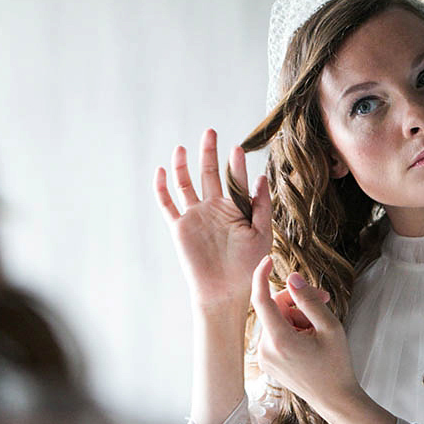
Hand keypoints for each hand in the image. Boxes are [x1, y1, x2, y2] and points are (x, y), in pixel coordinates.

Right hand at [154, 128, 271, 313]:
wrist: (225, 292)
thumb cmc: (248, 267)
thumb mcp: (262, 234)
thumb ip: (262, 205)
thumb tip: (261, 177)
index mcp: (234, 209)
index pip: (234, 179)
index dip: (236, 164)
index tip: (237, 149)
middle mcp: (213, 209)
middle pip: (208, 174)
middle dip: (209, 153)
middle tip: (211, 131)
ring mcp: (195, 216)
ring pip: (186, 184)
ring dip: (183, 165)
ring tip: (183, 146)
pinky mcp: (180, 227)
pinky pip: (167, 204)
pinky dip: (162, 187)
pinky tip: (161, 170)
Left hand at [251, 256, 360, 413]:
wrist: (335, 400)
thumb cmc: (337, 365)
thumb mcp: (330, 327)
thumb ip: (309, 299)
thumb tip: (292, 278)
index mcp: (279, 340)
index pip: (261, 299)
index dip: (262, 276)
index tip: (268, 259)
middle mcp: (265, 349)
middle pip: (274, 307)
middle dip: (297, 300)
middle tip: (324, 298)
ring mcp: (264, 357)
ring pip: (276, 320)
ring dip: (297, 316)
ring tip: (319, 329)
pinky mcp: (266, 362)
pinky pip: (275, 333)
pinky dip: (291, 329)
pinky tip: (309, 339)